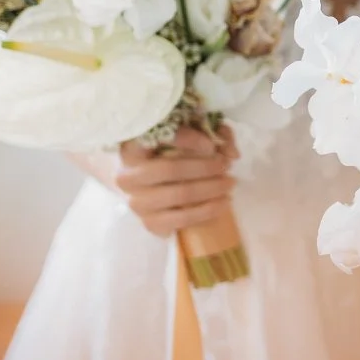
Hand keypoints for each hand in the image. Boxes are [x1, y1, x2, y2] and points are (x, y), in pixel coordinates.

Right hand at [113, 127, 237, 236]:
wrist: (159, 190)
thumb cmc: (175, 156)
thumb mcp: (191, 137)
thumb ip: (213, 135)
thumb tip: (231, 153)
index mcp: (131, 149)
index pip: (155, 139)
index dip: (187, 139)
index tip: (211, 145)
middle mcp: (128, 177)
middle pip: (170, 169)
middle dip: (204, 167)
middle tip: (226, 165)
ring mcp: (137, 203)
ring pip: (179, 194)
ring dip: (210, 189)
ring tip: (229, 184)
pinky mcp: (150, 223)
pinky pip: (182, 219)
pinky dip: (207, 211)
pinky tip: (223, 203)